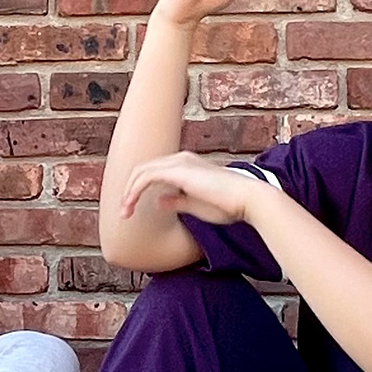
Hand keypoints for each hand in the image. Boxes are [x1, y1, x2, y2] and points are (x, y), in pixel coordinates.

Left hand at [117, 151, 261, 231]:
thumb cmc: (228, 205)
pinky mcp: (179, 171)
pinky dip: (134, 191)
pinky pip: (146, 177)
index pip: (154, 172)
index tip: (131, 210)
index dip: (138, 189)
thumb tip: (159, 201)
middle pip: (144, 169)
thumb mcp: (196, 205)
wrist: (248, 200)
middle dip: (129, 190)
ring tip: (124, 212)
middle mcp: (181, 159)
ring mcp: (180, 162)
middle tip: (123, 212)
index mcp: (187, 165)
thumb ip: (177, 200)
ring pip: (142, 171)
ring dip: (129, 192)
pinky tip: (130, 205)